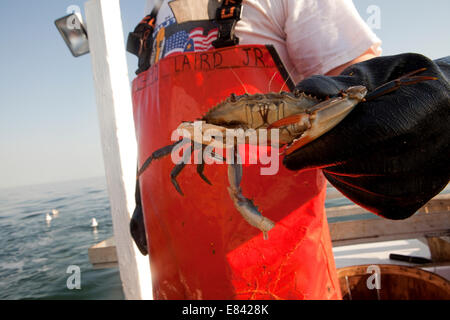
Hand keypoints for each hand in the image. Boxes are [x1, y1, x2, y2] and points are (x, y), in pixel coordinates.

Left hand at [283, 53, 449, 218]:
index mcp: (419, 108)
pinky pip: (364, 200)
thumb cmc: (405, 90)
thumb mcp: (378, 74)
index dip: (325, 148)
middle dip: (322, 156)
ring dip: (334, 168)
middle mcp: (427, 150)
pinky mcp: (409, 205)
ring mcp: (420, 183)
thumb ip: (339, 85)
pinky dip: (348, 184)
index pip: (367, 135)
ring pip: (355, 185)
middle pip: (355, 163)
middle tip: (306, 145)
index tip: (290, 156)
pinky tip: (353, 165)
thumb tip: (301, 104)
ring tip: (338, 149)